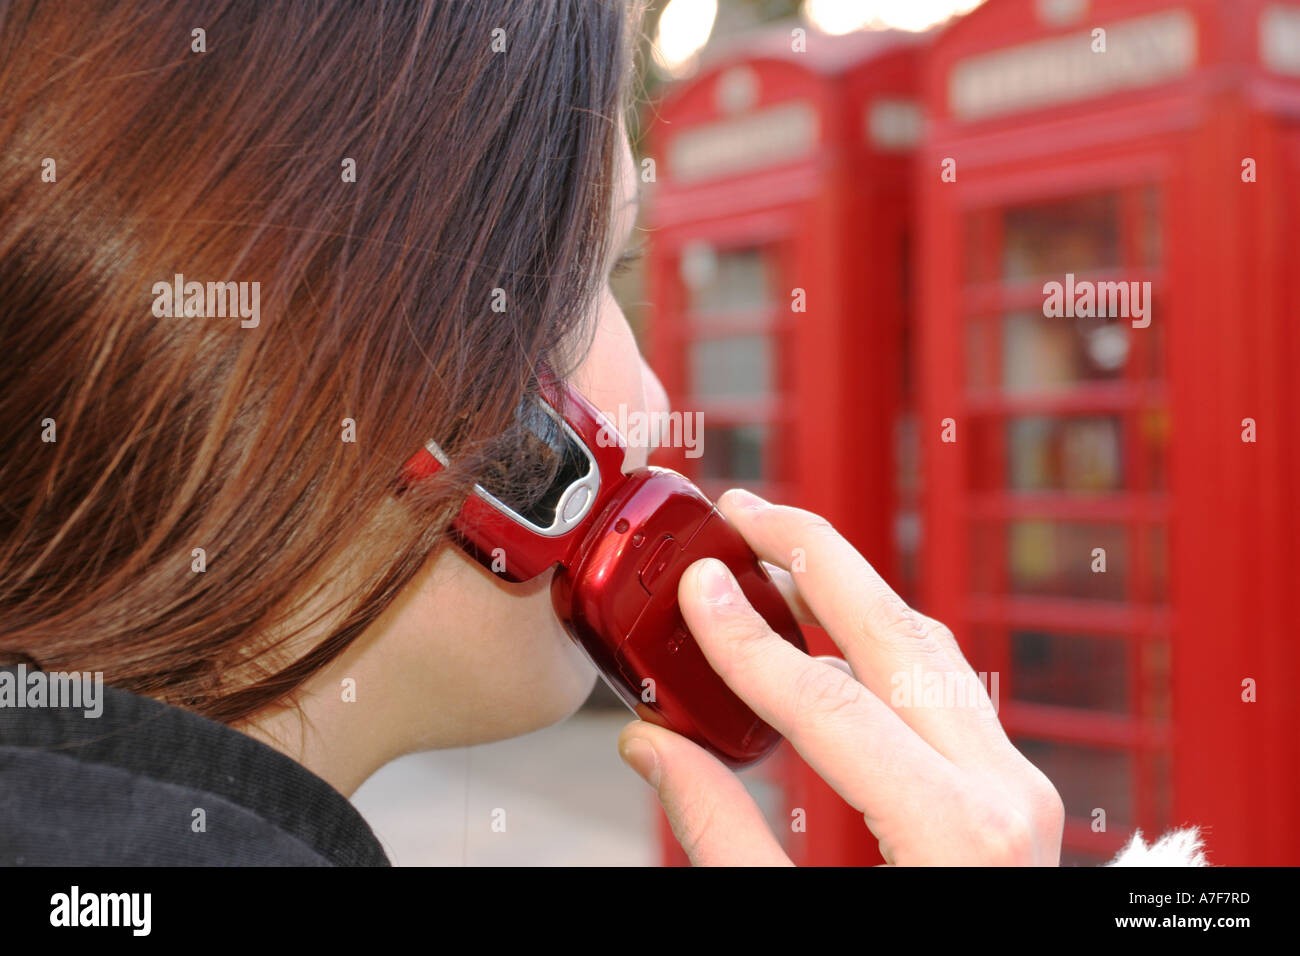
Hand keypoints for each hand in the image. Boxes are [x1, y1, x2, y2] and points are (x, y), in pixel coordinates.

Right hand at [617, 489, 1063, 865]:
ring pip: (931, 650)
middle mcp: (1001, 794)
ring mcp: (1015, 788)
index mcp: (953, 834)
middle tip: (746, 510)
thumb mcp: (792, 926)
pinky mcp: (1007, 792)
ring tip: (777, 555)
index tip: (695, 587)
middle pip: (898, 636)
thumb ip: (720, 837)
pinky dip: (882, 642)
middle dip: (816, 557)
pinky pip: (945, 686)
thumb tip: (653, 747)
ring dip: (850, 591)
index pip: (827, 703)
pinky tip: (832, 632)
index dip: (744, 639)